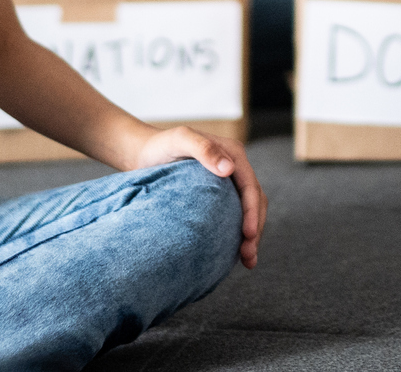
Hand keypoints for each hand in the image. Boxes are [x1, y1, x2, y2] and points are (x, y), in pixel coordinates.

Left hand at [129, 124, 268, 268]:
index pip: (251, 186)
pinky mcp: (220, 196)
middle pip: (256, 201)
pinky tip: (235, 253)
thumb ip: (203, 149)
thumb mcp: (180, 140)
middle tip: (249, 255)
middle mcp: (235, 167)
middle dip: (256, 229)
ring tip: (248, 260)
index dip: (253, 212)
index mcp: (232, 153)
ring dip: (252, 235)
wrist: (144, 153)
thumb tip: (229, 169)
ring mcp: (229, 183)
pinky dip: (239, 234)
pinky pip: (235, 215)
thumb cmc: (161, 145)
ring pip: (250, 211)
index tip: (248, 234)